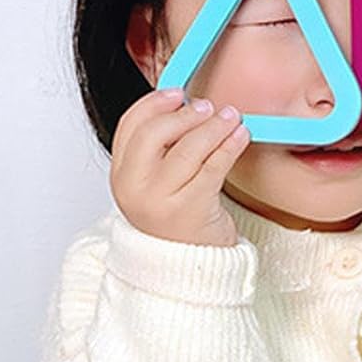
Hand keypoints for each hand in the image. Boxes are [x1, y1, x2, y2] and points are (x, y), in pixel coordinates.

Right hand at [109, 89, 250, 246]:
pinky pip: (212, 167)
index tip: (178, 94)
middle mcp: (134, 188)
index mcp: (121, 176)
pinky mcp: (190, 210)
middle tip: (208, 106)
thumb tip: (186, 105)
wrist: (189, 267)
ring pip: (188, 148)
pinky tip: (240, 136)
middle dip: (185, 114)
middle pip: (155, 133)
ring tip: (231, 117)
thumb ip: (160, 150)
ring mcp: (160, 201)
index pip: (130, 126)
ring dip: (214, 126)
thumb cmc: (177, 220)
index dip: (155, 103)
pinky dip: (229, 146)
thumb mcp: (156, 184)